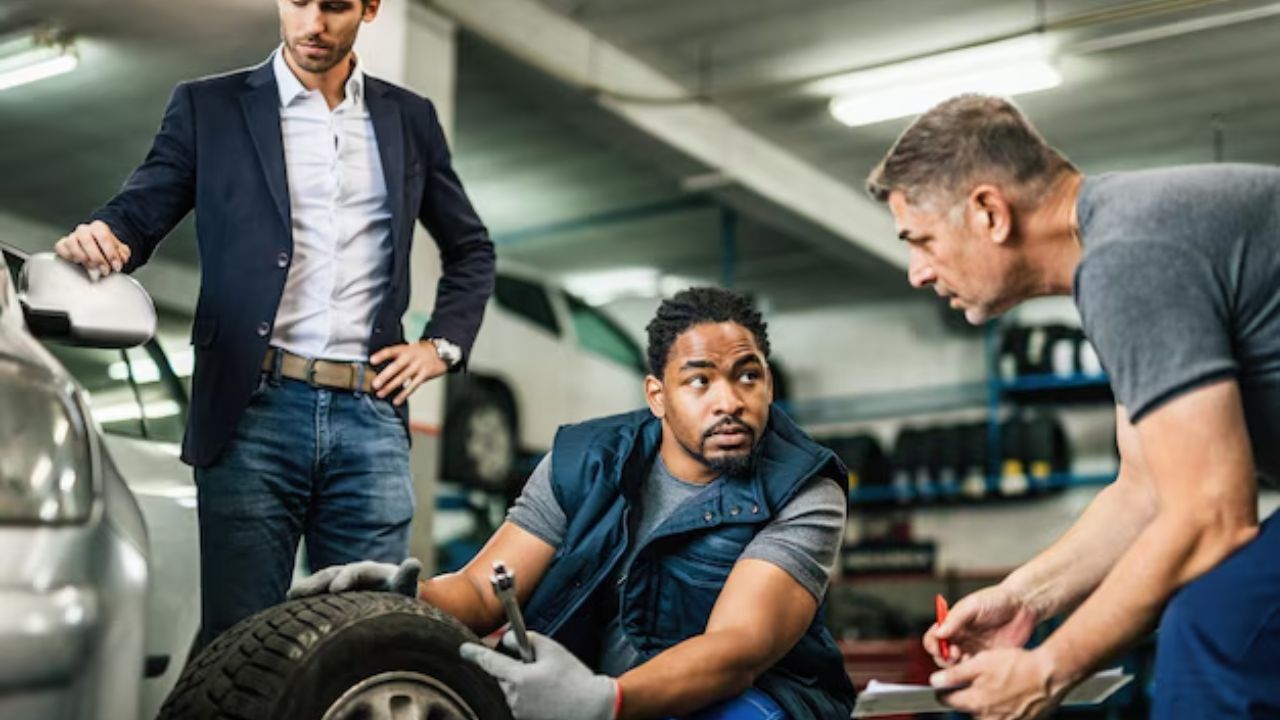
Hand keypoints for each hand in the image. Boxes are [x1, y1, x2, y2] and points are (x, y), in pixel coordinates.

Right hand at [54, 220, 131, 277]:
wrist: (96, 247)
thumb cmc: (107, 249)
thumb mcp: (120, 251)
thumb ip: (123, 254)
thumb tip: (121, 259)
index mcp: (99, 227)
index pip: (104, 237)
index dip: (111, 253)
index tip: (116, 266)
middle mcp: (84, 230)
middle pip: (88, 241)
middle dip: (98, 259)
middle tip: (104, 270)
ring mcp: (72, 236)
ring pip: (72, 244)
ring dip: (83, 258)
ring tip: (92, 267)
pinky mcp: (62, 244)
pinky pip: (61, 248)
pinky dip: (68, 256)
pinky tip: (78, 262)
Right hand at [287, 558, 421, 598]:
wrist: (396, 607)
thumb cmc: (402, 601)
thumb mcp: (405, 590)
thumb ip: (407, 577)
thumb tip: (414, 562)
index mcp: (373, 571)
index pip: (357, 571)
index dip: (345, 578)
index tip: (335, 589)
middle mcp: (355, 573)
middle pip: (333, 573)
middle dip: (317, 583)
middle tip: (300, 594)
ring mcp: (343, 582)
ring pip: (322, 582)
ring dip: (307, 588)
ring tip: (291, 596)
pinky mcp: (334, 592)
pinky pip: (318, 593)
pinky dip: (305, 597)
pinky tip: (288, 604)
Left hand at [370, 340, 448, 405]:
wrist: (441, 352)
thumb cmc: (419, 353)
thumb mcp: (408, 349)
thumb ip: (396, 358)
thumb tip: (378, 370)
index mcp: (405, 349)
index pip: (391, 351)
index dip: (381, 355)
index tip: (371, 361)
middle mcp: (411, 356)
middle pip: (397, 366)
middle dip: (385, 376)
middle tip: (375, 384)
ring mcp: (419, 365)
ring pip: (403, 377)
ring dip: (391, 387)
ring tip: (380, 394)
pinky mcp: (425, 374)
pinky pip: (413, 386)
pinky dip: (404, 394)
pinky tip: (397, 400)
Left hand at [460, 631, 618, 719]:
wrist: (593, 709)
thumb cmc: (574, 679)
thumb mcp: (552, 650)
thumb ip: (526, 640)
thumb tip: (507, 640)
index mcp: (518, 678)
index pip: (488, 662)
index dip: (473, 654)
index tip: (463, 650)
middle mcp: (513, 698)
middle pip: (496, 678)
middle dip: (504, 669)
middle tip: (528, 665)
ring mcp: (518, 712)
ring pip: (505, 692)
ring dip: (513, 683)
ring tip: (541, 682)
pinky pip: (514, 704)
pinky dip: (520, 696)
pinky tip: (541, 694)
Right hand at [924, 583, 1037, 665]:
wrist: (1023, 606)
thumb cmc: (997, 599)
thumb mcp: (973, 605)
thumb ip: (955, 619)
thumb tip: (938, 633)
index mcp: (953, 624)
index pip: (933, 637)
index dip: (932, 644)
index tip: (938, 646)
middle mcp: (961, 638)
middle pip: (941, 655)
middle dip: (943, 658)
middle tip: (955, 654)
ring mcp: (974, 650)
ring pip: (956, 666)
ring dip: (956, 666)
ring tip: (966, 658)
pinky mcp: (988, 660)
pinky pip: (975, 670)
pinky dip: (972, 671)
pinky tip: (978, 664)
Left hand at [932, 647, 1069, 719]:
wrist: (1050, 674)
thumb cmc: (1017, 666)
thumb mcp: (981, 663)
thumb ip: (955, 675)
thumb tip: (934, 682)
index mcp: (976, 702)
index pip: (948, 701)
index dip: (944, 690)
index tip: (945, 685)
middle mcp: (989, 717)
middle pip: (968, 709)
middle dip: (968, 697)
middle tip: (978, 682)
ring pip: (986, 714)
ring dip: (985, 704)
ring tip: (996, 687)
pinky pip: (1004, 717)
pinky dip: (1003, 709)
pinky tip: (1009, 695)